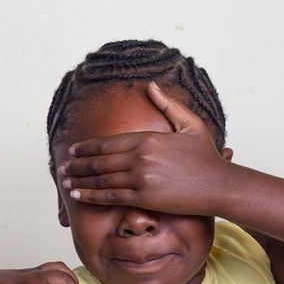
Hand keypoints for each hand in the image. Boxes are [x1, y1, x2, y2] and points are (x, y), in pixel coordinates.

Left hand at [57, 82, 230, 214]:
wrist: (220, 185)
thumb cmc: (207, 157)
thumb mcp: (189, 124)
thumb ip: (168, 105)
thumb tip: (151, 86)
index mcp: (147, 138)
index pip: (108, 143)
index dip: (87, 148)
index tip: (74, 150)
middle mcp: (140, 156)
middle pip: (99, 161)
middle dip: (77, 164)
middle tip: (63, 167)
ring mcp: (140, 177)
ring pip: (101, 179)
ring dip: (79, 181)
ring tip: (66, 182)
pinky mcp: (144, 197)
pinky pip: (110, 196)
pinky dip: (91, 196)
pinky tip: (78, 197)